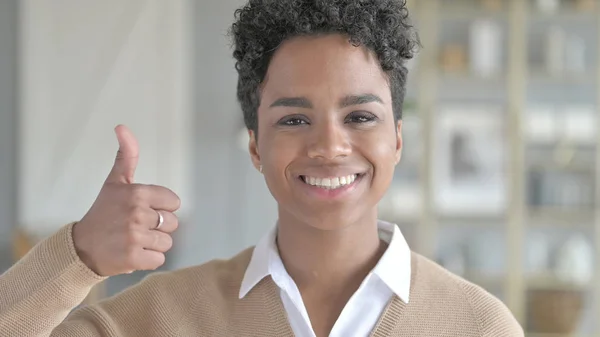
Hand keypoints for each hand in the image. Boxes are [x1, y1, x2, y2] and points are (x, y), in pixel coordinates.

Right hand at [72, 125, 180, 276]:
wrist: (81, 247)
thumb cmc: (103, 213)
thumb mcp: (115, 182)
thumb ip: (126, 156)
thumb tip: (122, 127)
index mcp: (137, 193)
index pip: (174, 202)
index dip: (161, 208)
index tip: (143, 210)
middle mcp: (137, 213)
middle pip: (172, 223)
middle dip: (158, 228)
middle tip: (135, 227)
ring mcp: (135, 236)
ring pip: (167, 242)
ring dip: (153, 245)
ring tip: (133, 240)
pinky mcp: (134, 257)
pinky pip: (159, 259)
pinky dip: (148, 260)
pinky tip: (132, 253)